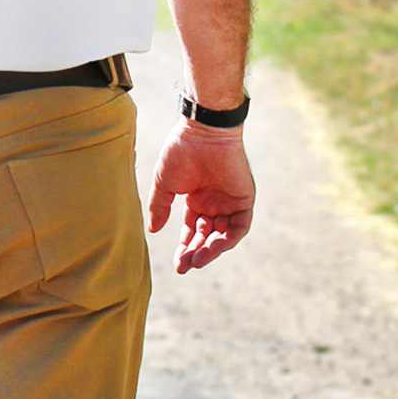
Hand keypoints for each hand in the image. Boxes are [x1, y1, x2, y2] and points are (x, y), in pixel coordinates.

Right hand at [147, 122, 254, 270]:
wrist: (202, 133)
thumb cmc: (181, 152)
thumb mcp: (164, 184)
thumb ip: (160, 207)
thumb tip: (153, 230)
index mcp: (196, 199)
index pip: (192, 230)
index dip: (185, 247)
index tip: (178, 264)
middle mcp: (214, 203)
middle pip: (207, 236)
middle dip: (196, 252)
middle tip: (185, 266)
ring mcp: (229, 202)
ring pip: (224, 235)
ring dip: (211, 250)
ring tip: (197, 259)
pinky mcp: (244, 199)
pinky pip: (240, 226)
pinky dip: (229, 239)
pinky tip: (213, 247)